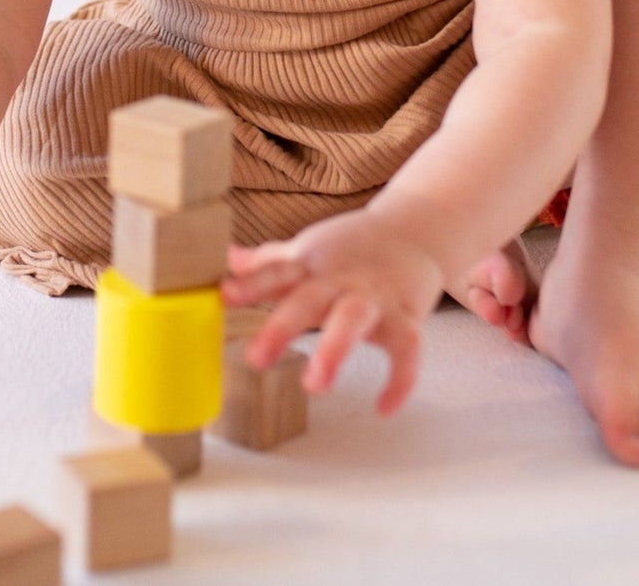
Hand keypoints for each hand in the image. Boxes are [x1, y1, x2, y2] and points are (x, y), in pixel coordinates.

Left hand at [220, 208, 444, 415]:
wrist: (414, 228)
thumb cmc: (353, 247)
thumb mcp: (309, 251)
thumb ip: (269, 262)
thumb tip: (227, 260)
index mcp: (312, 266)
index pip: (276, 272)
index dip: (250, 285)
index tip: (224, 296)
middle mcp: (340, 279)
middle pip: (309, 298)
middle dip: (282, 326)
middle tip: (256, 358)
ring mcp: (374, 296)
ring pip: (354, 318)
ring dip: (335, 348)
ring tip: (315, 384)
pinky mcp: (407, 316)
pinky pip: (407, 349)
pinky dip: (399, 379)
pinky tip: (383, 409)